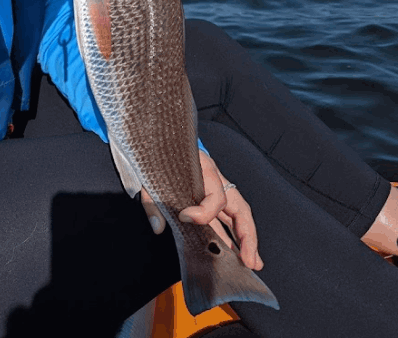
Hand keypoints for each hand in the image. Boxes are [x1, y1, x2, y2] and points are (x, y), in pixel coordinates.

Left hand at [140, 150, 263, 270]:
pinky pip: (226, 219)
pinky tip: (237, 255)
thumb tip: (157, 228)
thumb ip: (152, 202)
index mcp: (205, 170)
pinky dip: (233, 237)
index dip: (204, 212)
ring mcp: (216, 189)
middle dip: (247, 236)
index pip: (216, 196)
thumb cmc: (159, 156)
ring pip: (238, 216)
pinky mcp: (210, 198)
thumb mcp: (151, 176)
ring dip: (246, 240)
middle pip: (241, 209)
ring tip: (252, 263)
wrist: (159, 141)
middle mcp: (216, 180)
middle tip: (250, 261)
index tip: (184, 217)